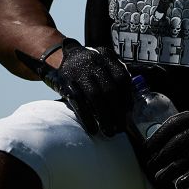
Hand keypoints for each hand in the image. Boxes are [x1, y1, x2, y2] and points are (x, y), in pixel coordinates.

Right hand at [15, 38, 131, 135]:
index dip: (127, 96)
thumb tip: (128, 106)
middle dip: (117, 111)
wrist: (59, 58)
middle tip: (121, 127)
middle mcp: (93, 63)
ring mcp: (79, 73)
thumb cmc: (86, 66)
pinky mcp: (67, 84)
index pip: (121, 77)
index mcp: (105, 56)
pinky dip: (87, 117)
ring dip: (104, 117)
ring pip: (95, 97)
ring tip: (110, 131)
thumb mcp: (102, 62)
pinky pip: (79, 103)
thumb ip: (115, 76)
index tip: (129, 112)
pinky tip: (93, 129)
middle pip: (109, 89)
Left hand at [144, 101, 188, 188]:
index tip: (148, 146)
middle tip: (151, 164)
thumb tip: (172, 132)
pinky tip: (180, 184)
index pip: (172, 124)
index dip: (158, 136)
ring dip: (171, 169)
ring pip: (187, 157)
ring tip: (160, 177)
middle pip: (177, 142)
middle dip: (161, 155)